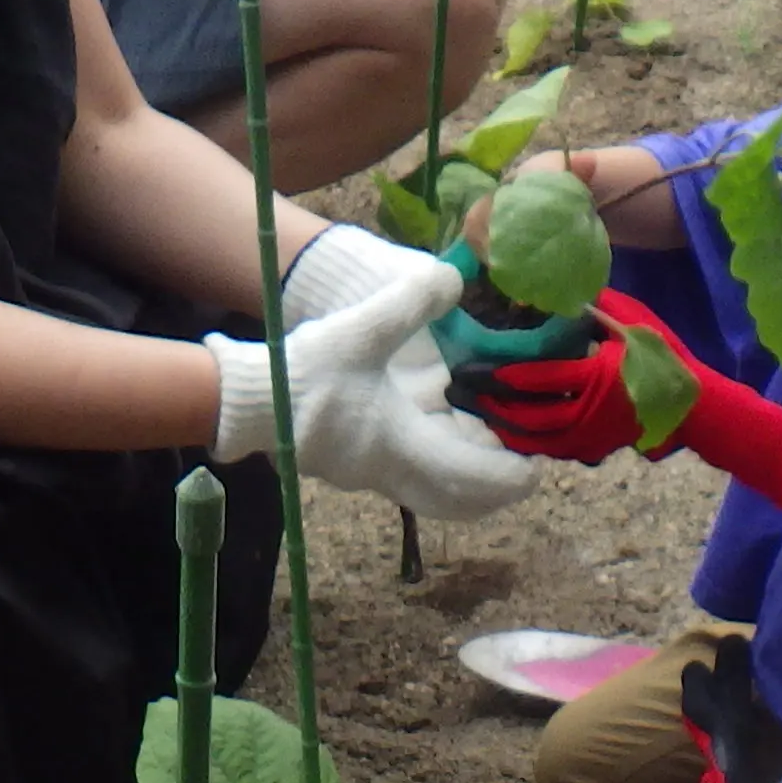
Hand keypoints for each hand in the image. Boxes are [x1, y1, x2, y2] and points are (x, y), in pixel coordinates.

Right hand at [213, 237, 536, 517]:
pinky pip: (414, 481)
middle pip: (460, 502)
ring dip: (468, 478)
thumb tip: (455, 280)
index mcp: (403, 448)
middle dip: (496, 487)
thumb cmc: (303, 374)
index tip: (537, 464)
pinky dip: (441, 468)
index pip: (473, 480)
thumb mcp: (361, 330)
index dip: (511, 477)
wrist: (244, 402)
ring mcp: (372, 475)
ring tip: (488, 444)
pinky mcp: (357, 466)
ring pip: (437, 495)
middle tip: (521, 459)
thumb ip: (410, 304)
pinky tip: (445, 432)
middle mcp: (392, 472)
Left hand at [465, 276, 668, 467]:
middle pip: (527, 416)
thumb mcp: (632, 323)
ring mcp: (589, 437)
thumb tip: (554, 287)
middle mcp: (587, 413)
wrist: (692, 405)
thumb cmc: (664, 356)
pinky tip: (507, 432)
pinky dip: (526, 443)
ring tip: (476, 413)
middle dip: (490, 406)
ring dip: (503, 428)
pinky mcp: (592, 449)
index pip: (538, 380)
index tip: (473, 367)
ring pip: (535, 441)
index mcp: (595, 378)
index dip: (502, 375)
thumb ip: (594, 306)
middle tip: (458, 394)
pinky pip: (550, 451)